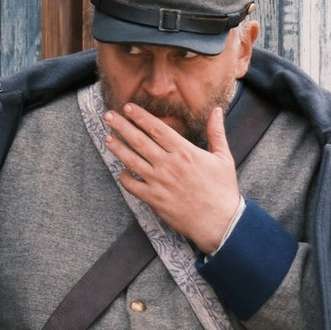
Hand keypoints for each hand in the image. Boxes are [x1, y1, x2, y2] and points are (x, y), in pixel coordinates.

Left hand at [104, 94, 244, 255]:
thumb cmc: (222, 189)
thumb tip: (216, 110)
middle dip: (121, 126)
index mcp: (184, 152)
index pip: (157, 128)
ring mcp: (159, 182)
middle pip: (139, 141)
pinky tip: (121, 171)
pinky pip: (132, 186)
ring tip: (106, 138)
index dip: (140, 116)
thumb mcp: (223, 157)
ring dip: (117, 148)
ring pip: (132, 161)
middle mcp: (168, 164)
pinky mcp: (154, 199)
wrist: (220, 222)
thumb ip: (216, 132)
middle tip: (108, 116)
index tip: (128, 107)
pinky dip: (124, 177)